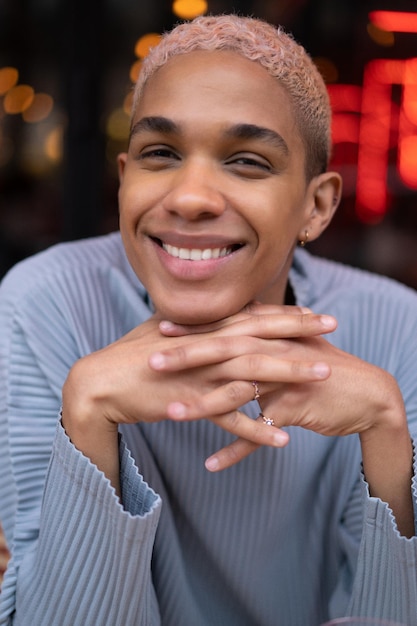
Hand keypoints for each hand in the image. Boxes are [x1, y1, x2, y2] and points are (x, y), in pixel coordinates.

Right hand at [62, 306, 332, 487]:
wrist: (101, 381)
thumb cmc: (132, 354)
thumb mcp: (166, 330)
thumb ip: (196, 326)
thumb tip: (214, 317)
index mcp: (203, 328)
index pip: (253, 316)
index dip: (287, 314)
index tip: (316, 312)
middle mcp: (206, 346)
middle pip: (261, 336)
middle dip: (300, 332)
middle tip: (334, 329)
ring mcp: (200, 374)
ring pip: (253, 371)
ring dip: (290, 372)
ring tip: (323, 376)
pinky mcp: (191, 403)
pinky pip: (229, 419)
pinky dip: (255, 429)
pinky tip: (282, 439)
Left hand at [150, 304, 406, 472]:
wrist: (367, 394)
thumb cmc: (325, 367)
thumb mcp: (295, 343)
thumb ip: (266, 331)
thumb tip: (243, 316)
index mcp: (271, 334)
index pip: (225, 328)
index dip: (193, 328)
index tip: (158, 328)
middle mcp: (274, 352)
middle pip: (224, 352)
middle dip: (185, 357)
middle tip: (150, 362)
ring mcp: (284, 380)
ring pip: (236, 393)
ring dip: (201, 405)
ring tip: (169, 414)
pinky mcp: (293, 409)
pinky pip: (258, 433)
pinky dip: (236, 450)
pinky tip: (211, 464)